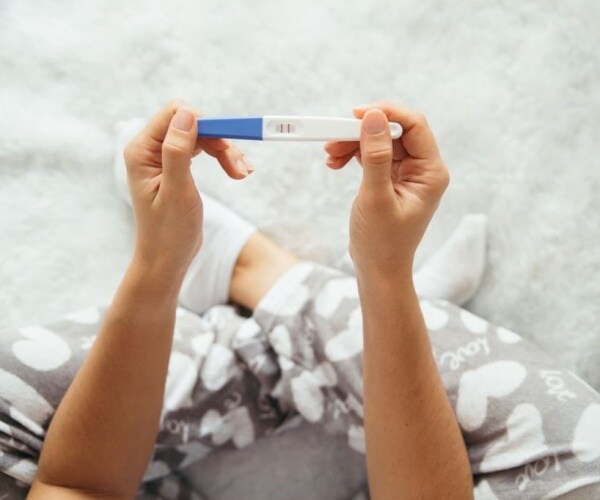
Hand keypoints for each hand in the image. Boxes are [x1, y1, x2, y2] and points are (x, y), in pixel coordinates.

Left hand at [123, 100, 252, 276]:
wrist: (167, 259)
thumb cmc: (168, 232)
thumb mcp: (176, 192)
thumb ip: (178, 152)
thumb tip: (187, 115)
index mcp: (142, 151)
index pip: (176, 114)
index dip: (206, 122)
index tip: (230, 144)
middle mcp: (150, 149)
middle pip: (193, 124)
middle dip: (220, 141)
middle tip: (241, 169)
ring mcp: (163, 157)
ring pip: (202, 136)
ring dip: (225, 151)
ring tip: (243, 174)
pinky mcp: (176, 166)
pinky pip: (203, 149)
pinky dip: (222, 158)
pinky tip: (237, 172)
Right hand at [325, 102, 448, 280]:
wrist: (378, 270)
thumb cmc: (381, 242)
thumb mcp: (376, 198)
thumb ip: (375, 156)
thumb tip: (373, 117)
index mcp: (431, 172)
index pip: (414, 126)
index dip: (385, 113)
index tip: (353, 114)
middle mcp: (423, 169)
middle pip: (394, 131)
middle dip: (361, 131)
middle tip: (332, 138)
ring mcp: (408, 174)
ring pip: (380, 141)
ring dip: (353, 143)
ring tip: (330, 156)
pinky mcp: (392, 179)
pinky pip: (373, 155)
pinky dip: (354, 155)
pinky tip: (336, 162)